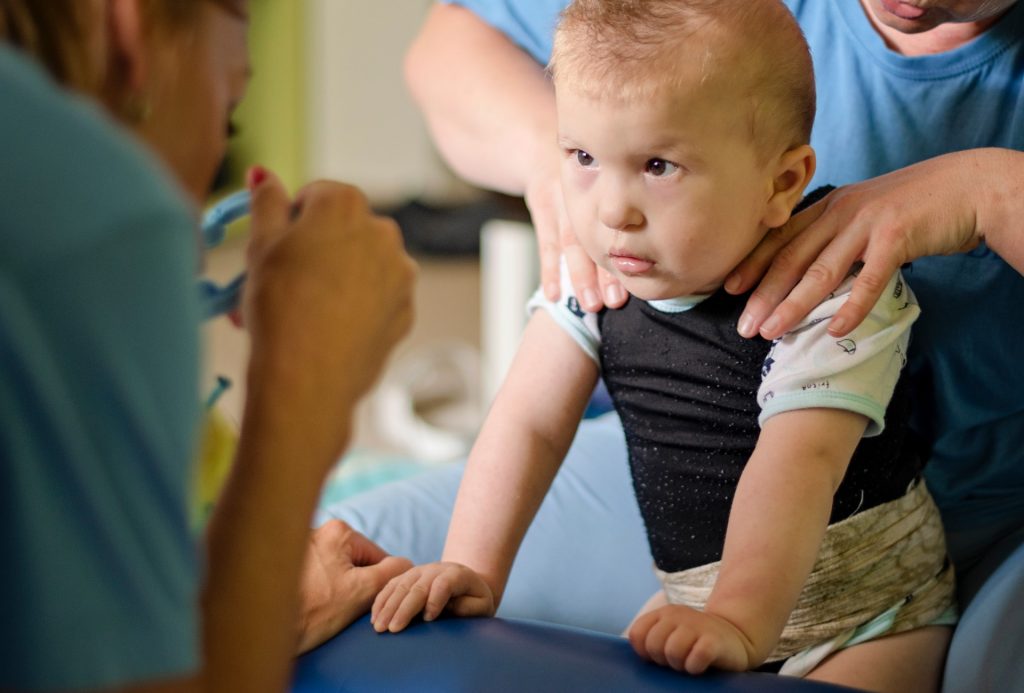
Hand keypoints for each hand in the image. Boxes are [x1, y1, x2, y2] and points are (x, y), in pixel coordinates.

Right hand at [243, 167, 416, 459]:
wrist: (308, 377)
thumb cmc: (278, 306)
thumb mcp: (259, 245)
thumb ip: (265, 203)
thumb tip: (264, 175)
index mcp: (345, 204)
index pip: (316, 196)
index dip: (290, 222)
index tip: (274, 250)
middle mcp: (383, 232)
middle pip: (343, 231)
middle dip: (315, 251)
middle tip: (280, 284)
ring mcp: (400, 273)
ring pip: (362, 267)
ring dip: (336, 279)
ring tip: (299, 312)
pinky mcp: (406, 311)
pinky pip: (376, 300)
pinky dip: (356, 308)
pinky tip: (326, 330)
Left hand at [296, 520, 412, 653]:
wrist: (265, 628)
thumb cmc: (313, 611)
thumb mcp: (362, 592)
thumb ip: (391, 573)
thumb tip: (407, 564)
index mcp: (338, 530)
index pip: (376, 556)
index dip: (379, 582)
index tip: (368, 602)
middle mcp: (316, 529)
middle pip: (354, 561)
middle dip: (356, 584)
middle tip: (344, 607)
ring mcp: (297, 544)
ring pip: (335, 568)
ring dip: (337, 587)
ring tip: (325, 607)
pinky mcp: (284, 561)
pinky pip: (316, 572)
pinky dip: (319, 587)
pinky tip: (312, 602)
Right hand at [370, 561, 495, 632]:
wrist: (465, 582)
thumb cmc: (475, 600)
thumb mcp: (482, 605)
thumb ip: (470, 607)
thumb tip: (450, 608)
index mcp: (457, 574)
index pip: (444, 584)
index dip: (436, 600)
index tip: (429, 619)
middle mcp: (435, 569)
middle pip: (417, 587)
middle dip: (404, 609)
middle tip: (392, 630)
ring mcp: (418, 571)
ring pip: (400, 586)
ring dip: (388, 607)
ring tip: (379, 627)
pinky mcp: (406, 577)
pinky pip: (390, 586)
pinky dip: (381, 601)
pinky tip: (374, 617)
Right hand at [525, 157, 626, 311]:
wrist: (539, 147)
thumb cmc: (587, 169)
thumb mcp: (609, 170)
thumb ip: (634, 196)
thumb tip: (671, 233)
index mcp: (608, 184)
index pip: (619, 221)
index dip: (628, 250)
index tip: (639, 277)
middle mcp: (586, 190)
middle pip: (597, 234)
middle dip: (606, 270)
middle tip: (617, 301)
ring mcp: (561, 198)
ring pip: (571, 242)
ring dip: (580, 276)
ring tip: (591, 305)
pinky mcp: (541, 207)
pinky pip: (545, 244)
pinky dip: (549, 272)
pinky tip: (554, 296)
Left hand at [628, 604, 754, 674]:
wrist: (735, 637)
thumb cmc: (695, 641)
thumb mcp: (671, 633)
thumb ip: (652, 638)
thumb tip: (634, 656)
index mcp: (663, 613)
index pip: (637, 634)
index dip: (644, 651)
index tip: (658, 656)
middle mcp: (677, 615)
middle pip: (653, 645)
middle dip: (662, 660)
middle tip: (677, 660)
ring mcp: (696, 626)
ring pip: (672, 652)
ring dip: (679, 665)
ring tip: (688, 662)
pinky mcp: (714, 641)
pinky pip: (695, 659)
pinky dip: (695, 667)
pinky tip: (700, 665)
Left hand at [725, 152, 981, 339]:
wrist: (967, 186)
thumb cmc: (915, 205)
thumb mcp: (865, 211)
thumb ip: (836, 234)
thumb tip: (808, 267)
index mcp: (829, 206)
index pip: (781, 237)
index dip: (753, 263)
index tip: (729, 288)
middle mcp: (841, 212)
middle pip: (791, 258)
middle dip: (763, 295)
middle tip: (743, 326)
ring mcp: (867, 224)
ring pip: (820, 271)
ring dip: (793, 306)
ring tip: (772, 333)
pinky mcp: (897, 237)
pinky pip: (868, 280)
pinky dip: (850, 308)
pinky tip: (833, 331)